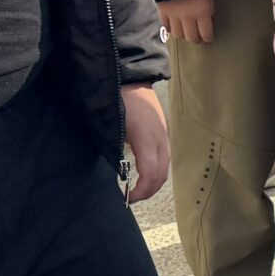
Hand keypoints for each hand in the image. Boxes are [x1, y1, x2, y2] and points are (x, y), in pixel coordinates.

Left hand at [121, 85, 169, 202]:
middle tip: (131, 199)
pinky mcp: (162, 132)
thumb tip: (114, 172)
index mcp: (146, 137)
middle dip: (148, 191)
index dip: (141, 191)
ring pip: (165, 167)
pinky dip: (156, 171)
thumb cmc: (115, 99)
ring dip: (153, 182)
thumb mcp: (108, 125)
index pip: (150, 173)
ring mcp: (163, 135)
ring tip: (138, 189)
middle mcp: (159, 138)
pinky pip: (164, 158)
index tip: (127, 198)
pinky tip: (144, 173)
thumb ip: (112, 147)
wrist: (129, 76)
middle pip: (161, 173)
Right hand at [160, 0, 215, 45]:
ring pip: (177, 34)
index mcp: (203, 12)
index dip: (208, 38)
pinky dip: (169, 28)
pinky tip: (173, 26)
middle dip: (196, 39)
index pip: (206, 34)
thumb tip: (207, 19)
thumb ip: (206, 8)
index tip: (209, 38)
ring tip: (185, 32)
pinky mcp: (162, 10)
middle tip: (198, 38)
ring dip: (182, 34)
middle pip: (191, 37)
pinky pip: (165, 25)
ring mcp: (174, 14)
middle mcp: (188, 16)